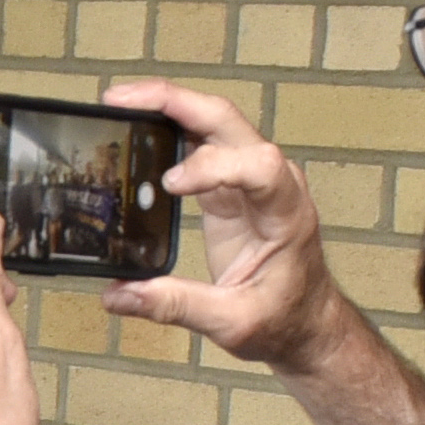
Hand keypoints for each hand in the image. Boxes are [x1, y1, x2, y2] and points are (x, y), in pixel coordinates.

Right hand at [100, 80, 347, 372]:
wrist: (304, 320)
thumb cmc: (284, 318)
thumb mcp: (233, 323)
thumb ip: (176, 306)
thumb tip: (119, 295)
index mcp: (285, 213)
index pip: (258, 166)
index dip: (213, 166)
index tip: (170, 185)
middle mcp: (273, 183)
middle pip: (228, 122)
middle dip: (177, 104)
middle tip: (124, 101)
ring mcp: (251, 177)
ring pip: (213, 121)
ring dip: (168, 105)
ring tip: (119, 103)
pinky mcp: (229, 184)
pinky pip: (200, 141)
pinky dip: (168, 127)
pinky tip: (135, 125)